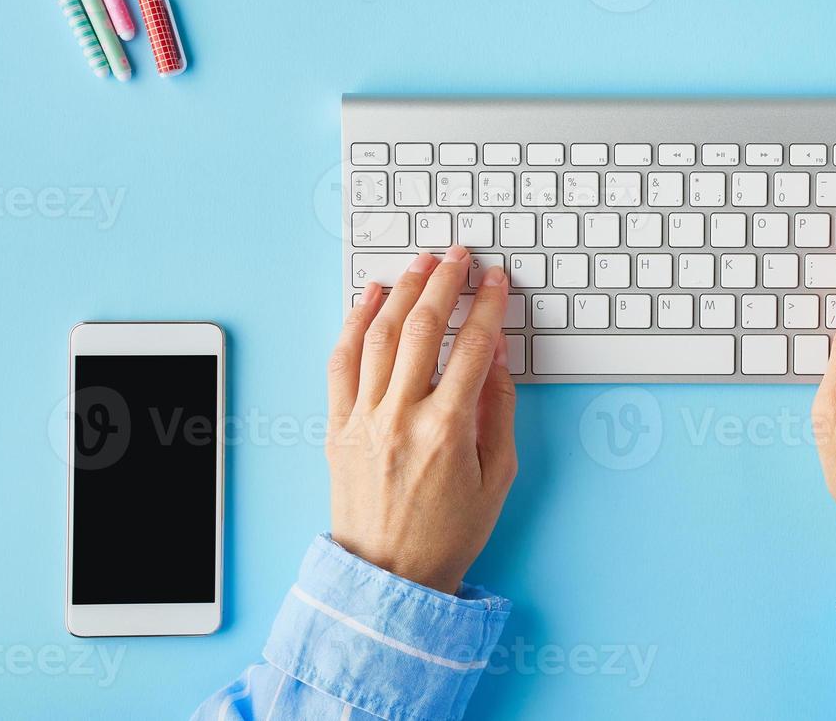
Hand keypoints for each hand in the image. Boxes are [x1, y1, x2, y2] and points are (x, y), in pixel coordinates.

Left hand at [326, 245, 517, 594]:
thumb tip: (494, 353)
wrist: (389, 578)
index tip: (496, 280)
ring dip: (402, 291)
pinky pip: (341, 362)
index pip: (472, 346)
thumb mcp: (497, 475)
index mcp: (448, 430)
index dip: (487, 305)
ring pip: (380, 335)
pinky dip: (354, 323)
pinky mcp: (337, 426)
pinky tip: (370, 297)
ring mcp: (363, 419)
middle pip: (423, 328)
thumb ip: (498, 409)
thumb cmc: (448, 533)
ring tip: (420, 264)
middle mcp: (402, 416)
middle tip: (459, 256)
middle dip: (445, 282)